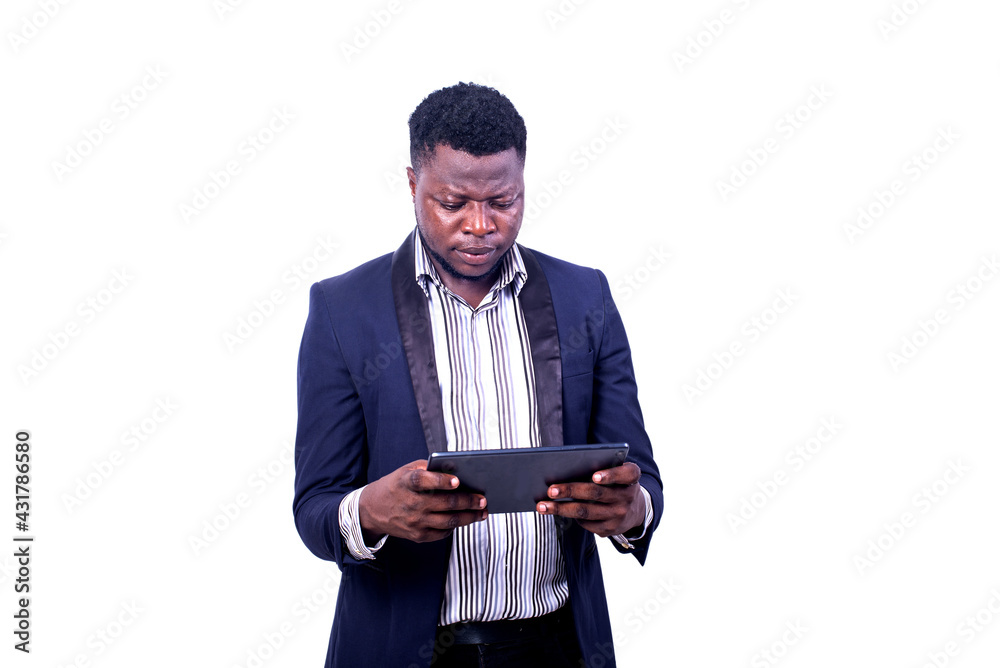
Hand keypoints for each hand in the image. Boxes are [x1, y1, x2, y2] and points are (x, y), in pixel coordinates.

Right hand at [358, 460, 486, 542]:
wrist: (372, 510)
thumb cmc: (397, 485)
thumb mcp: (406, 470)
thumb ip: (428, 468)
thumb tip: (456, 470)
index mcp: (406, 483)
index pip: (423, 481)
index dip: (440, 481)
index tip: (458, 480)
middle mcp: (411, 504)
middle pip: (445, 504)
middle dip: (468, 502)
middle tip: (483, 499)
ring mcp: (415, 522)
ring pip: (449, 521)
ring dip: (469, 517)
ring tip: (482, 512)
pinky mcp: (418, 536)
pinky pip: (443, 533)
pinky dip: (456, 526)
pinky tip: (465, 519)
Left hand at [536, 462, 644, 537]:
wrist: (635, 510)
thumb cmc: (617, 484)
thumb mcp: (618, 473)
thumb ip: (602, 468)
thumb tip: (565, 469)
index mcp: (631, 478)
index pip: (626, 474)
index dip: (611, 475)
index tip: (594, 476)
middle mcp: (627, 497)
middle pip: (596, 493)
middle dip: (571, 491)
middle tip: (551, 490)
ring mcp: (619, 515)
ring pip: (586, 511)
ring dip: (561, 509)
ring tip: (542, 505)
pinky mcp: (610, 529)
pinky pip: (586, 523)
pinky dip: (570, 516)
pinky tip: (557, 511)